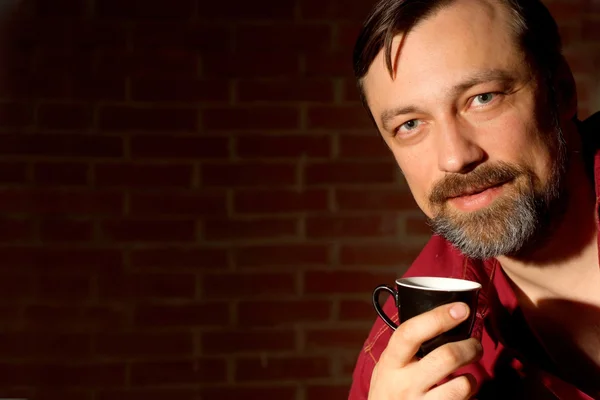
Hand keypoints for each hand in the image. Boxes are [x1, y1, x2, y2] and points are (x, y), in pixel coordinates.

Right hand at [368, 302, 482, 398]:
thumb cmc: (389, 391)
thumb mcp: (388, 366)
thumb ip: (405, 347)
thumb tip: (440, 316)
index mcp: (391, 362)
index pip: (411, 333)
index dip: (438, 317)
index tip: (460, 309)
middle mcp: (404, 384)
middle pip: (446, 357)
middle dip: (470, 347)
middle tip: (474, 345)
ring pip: (462, 385)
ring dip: (472, 379)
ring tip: (468, 378)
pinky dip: (469, 398)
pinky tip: (460, 397)